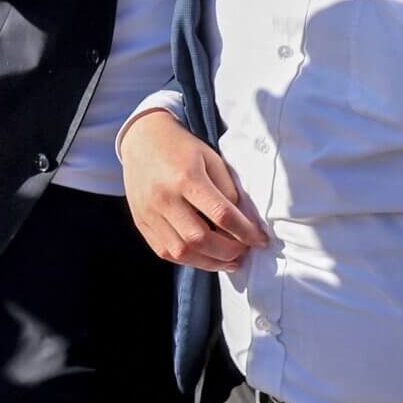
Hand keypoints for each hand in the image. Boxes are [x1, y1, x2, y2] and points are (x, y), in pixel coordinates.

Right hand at [120, 109, 267, 269]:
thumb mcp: (212, 159)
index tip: (260, 240)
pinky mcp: (142, 223)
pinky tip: (205, 257)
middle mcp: (165, 199)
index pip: (221, 215)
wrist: (142, 140)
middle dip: (228, 252)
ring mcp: (150, 213)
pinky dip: (189, 260)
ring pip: (182, 252)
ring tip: (229, 261)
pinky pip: (165, 252)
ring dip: (210, 263)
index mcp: (187, 178)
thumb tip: (244, 223)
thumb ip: (228, 190)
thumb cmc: (182, 148)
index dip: (245, 232)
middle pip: (200, 239)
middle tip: (244, 252)